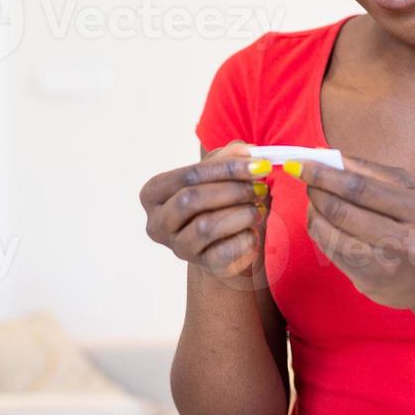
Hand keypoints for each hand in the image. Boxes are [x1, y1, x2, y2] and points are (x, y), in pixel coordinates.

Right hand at [139, 141, 271, 278]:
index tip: (258, 164)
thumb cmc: (220, 203)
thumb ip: (228, 157)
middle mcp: (158, 222)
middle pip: (190, 200)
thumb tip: (244, 149)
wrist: (228, 246)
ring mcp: (177, 247)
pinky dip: (245, 238)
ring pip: (206, 226)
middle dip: (232, 190)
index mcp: (154, 193)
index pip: (187, 176)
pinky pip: (224, 251)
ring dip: (241, 214)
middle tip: (260, 187)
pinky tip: (253, 231)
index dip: (225, 168)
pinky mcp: (201, 266)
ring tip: (258, 209)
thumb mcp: (221, 174)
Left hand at [289, 155, 414, 312]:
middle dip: (316, 189)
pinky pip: (331, 251)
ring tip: (315, 198)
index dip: (325, 174)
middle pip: (341, 210)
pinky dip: (320, 231)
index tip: (303, 162)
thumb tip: (328, 156)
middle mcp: (403, 241)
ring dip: (314, 210)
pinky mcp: (368, 282)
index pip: (361, 188)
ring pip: (330, 233)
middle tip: (306, 177)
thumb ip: (375, 172)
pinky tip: (322, 219)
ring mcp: (384, 265)